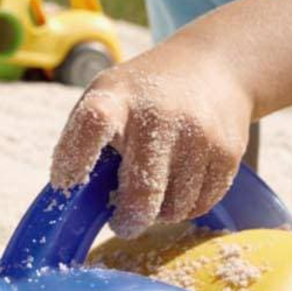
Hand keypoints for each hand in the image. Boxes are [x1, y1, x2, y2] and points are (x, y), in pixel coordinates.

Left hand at [49, 37, 253, 236]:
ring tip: (156, 191)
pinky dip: (186, 207)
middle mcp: (158, 115)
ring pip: (173, 208)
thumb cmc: (144, 94)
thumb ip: (88, 139)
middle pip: (141, 191)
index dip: (74, 158)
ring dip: (160, 213)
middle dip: (128, 220)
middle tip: (123, 223)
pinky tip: (181, 185)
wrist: (214, 66)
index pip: (92, 123)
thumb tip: (76, 198)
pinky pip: (200, 205)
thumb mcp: (110, 96)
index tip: (65, 183)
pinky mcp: (226, 153)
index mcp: (118, 98)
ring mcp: (197, 134)